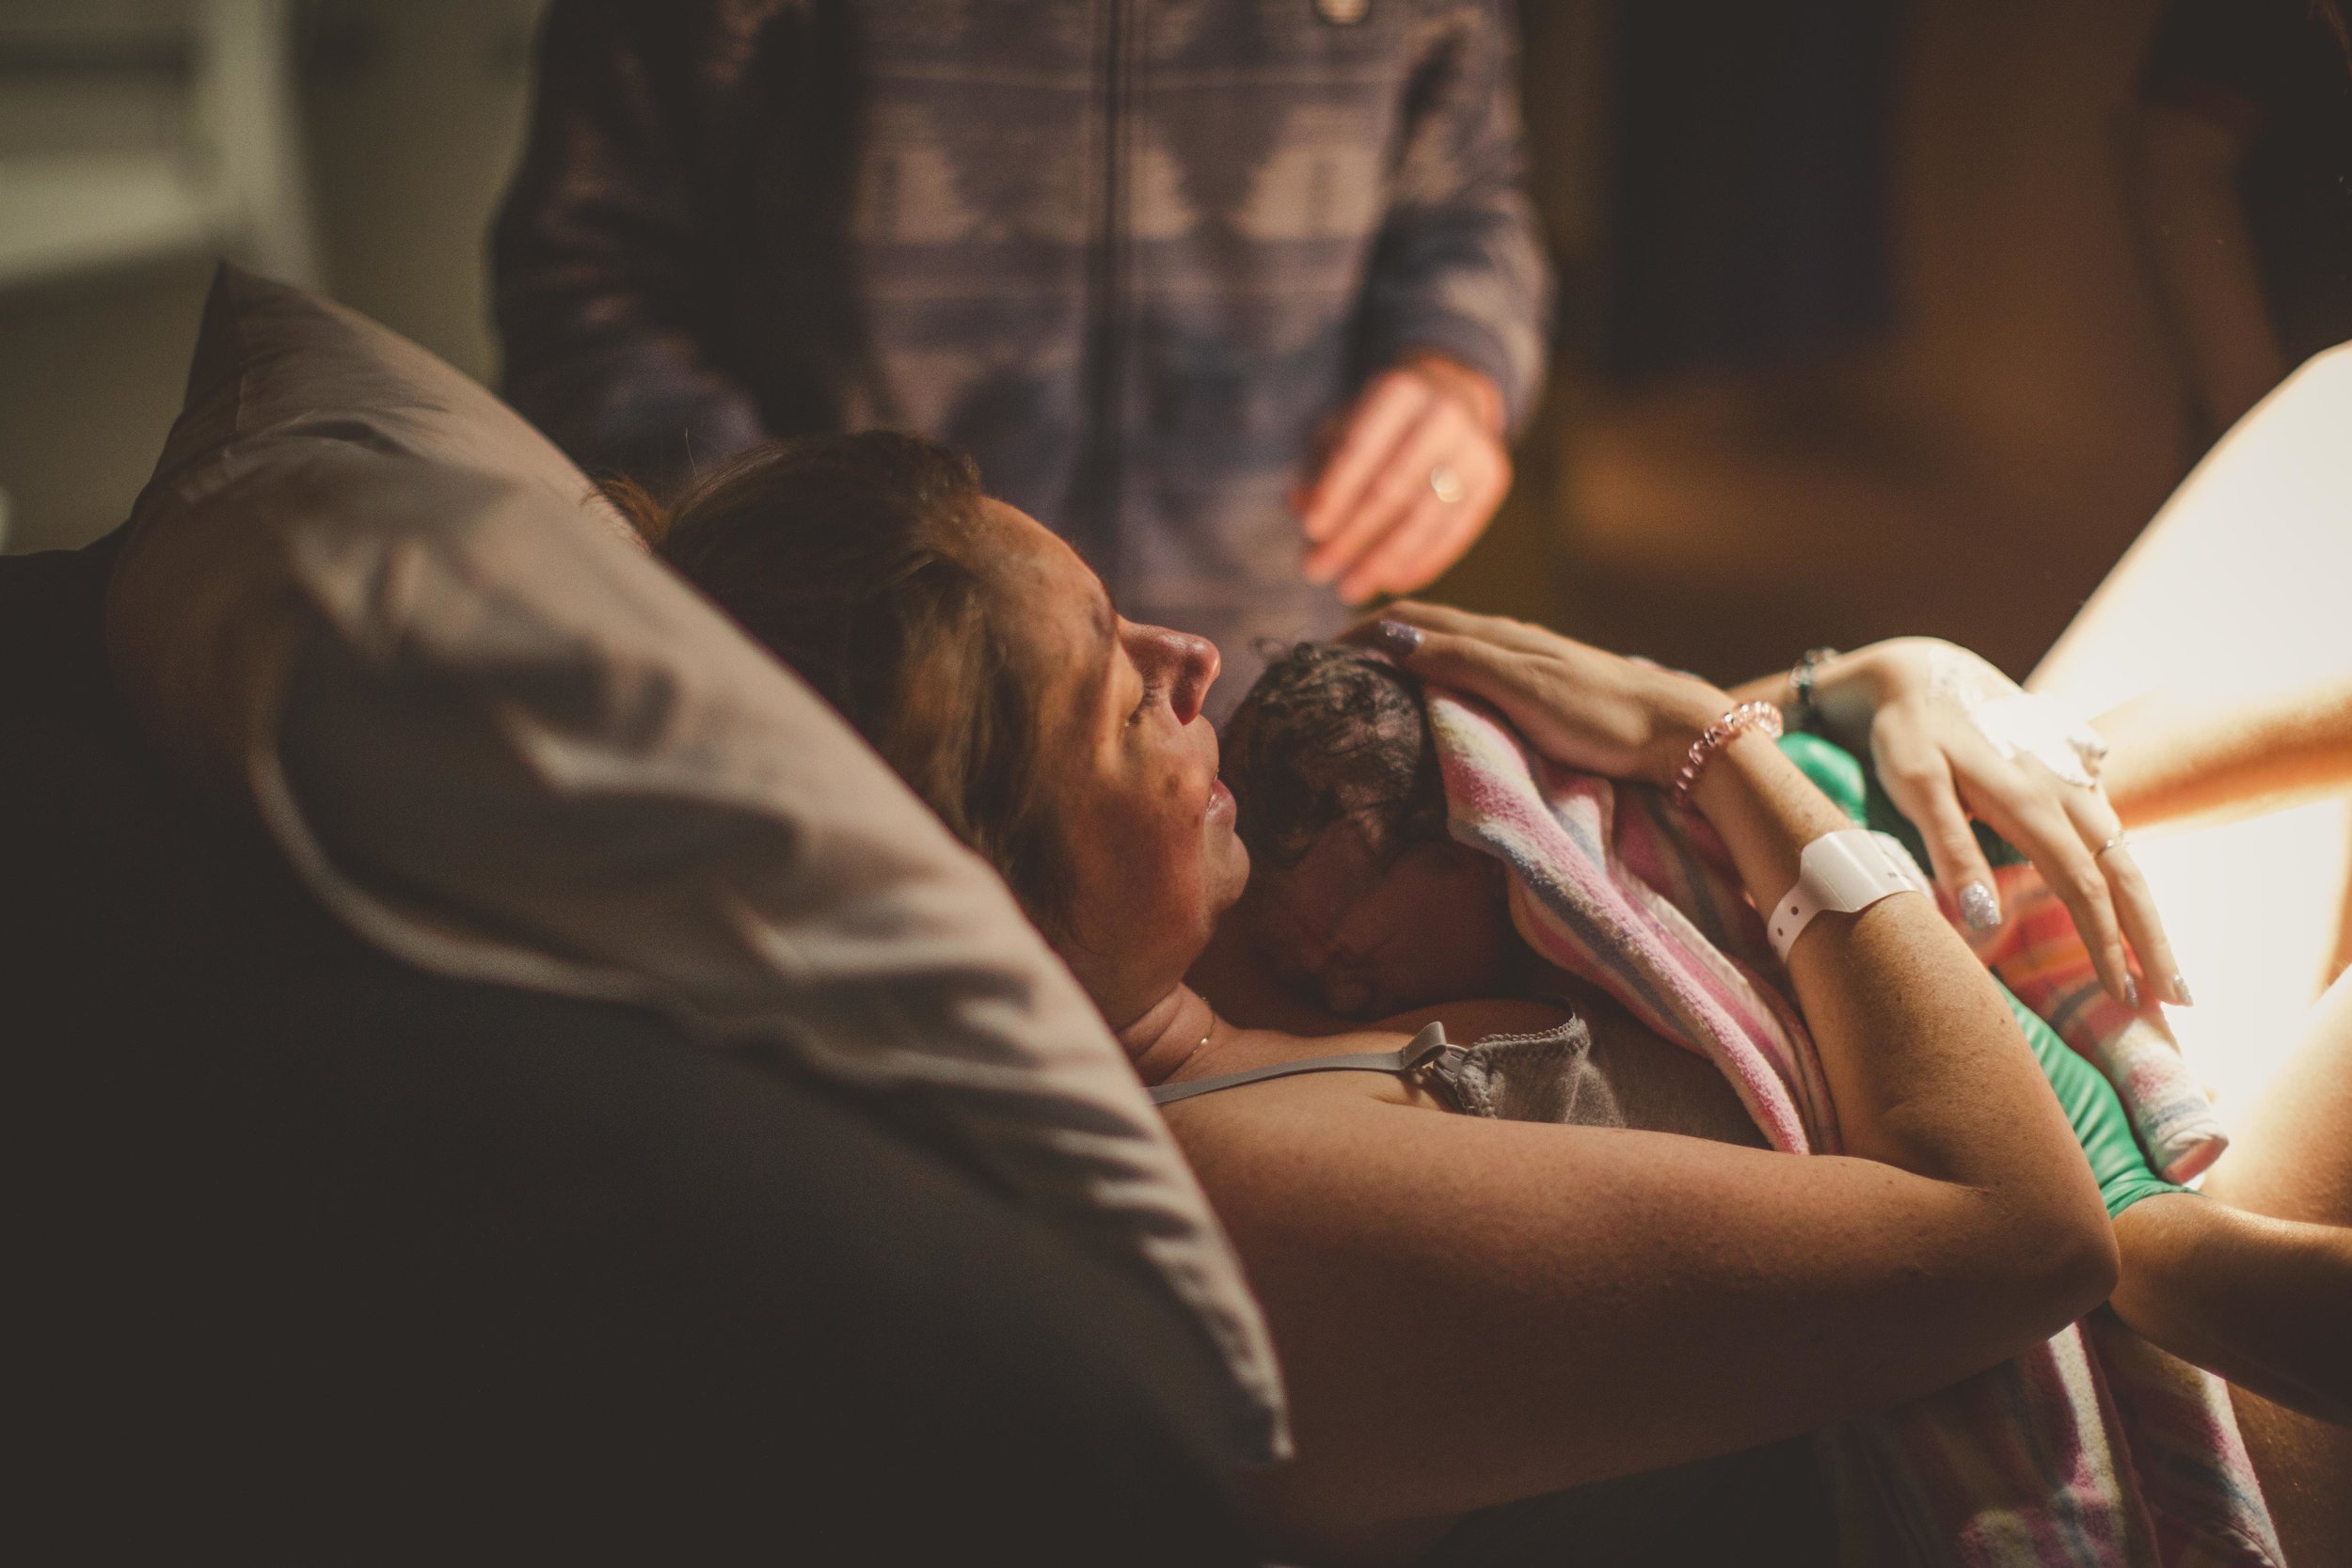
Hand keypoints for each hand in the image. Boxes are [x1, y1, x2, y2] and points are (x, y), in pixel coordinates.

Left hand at [1294, 354, 1511, 604]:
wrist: (1449, 397)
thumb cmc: (1381, 422)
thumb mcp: (1343, 426)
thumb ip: (1319, 465)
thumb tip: (1300, 506)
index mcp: (1401, 392)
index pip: (1361, 447)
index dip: (1335, 491)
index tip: (1310, 530)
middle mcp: (1444, 415)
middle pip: (1393, 488)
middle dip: (1351, 535)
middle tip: (1316, 570)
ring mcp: (1475, 449)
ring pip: (1426, 517)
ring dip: (1383, 560)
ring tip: (1349, 588)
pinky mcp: (1492, 479)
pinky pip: (1455, 531)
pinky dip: (1421, 561)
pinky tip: (1391, 582)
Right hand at [1341, 601, 1727, 785]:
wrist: (1675, 731)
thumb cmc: (1597, 711)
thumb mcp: (1518, 684)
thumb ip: (1456, 658)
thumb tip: (1388, 634)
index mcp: (1494, 634)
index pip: (1411, 618)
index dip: (1362, 629)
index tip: (1318, 651)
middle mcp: (1506, 639)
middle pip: (1427, 626)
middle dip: (1378, 636)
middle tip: (1334, 664)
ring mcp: (1527, 661)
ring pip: (1451, 645)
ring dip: (1408, 653)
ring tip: (1374, 677)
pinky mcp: (1543, 687)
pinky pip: (1474, 668)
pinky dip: (1439, 672)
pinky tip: (1441, 693)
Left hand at [1814, 639, 2186, 1007]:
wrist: (1923, 671)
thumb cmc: (1911, 734)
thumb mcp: (1915, 785)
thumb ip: (1949, 848)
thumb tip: (1982, 919)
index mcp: (2033, 801)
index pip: (2084, 886)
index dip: (2107, 943)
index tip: (2125, 996)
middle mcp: (2068, 793)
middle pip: (2125, 876)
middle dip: (2153, 940)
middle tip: (2182, 1002)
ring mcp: (2077, 783)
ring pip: (2125, 855)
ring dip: (2147, 913)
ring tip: (2166, 966)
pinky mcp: (2074, 777)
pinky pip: (2111, 833)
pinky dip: (2127, 877)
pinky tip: (2133, 908)